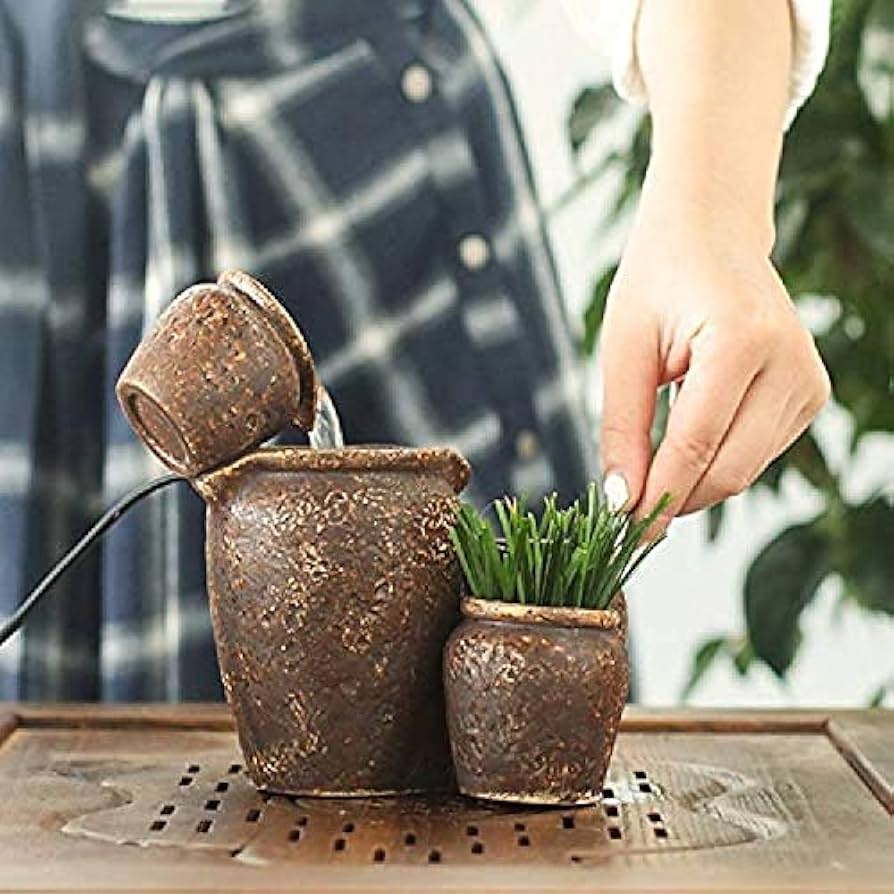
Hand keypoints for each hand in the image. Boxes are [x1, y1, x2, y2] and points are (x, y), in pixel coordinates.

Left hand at [599, 166, 830, 531]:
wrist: (712, 233)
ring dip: (693, 482)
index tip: (625, 529)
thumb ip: (624, 428)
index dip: (657, 495)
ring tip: (653, 460)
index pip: (696, 444)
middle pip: (729, 470)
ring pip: (745, 470)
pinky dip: (717, 462)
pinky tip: (690, 436)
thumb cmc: (660, 279)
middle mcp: (789, 361)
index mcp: (741, 339)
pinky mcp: (812, 393)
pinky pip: (758, 454)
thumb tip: (623, 501)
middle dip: (675, 499)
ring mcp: (809, 379)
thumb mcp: (625, 350)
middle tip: (630, 510)